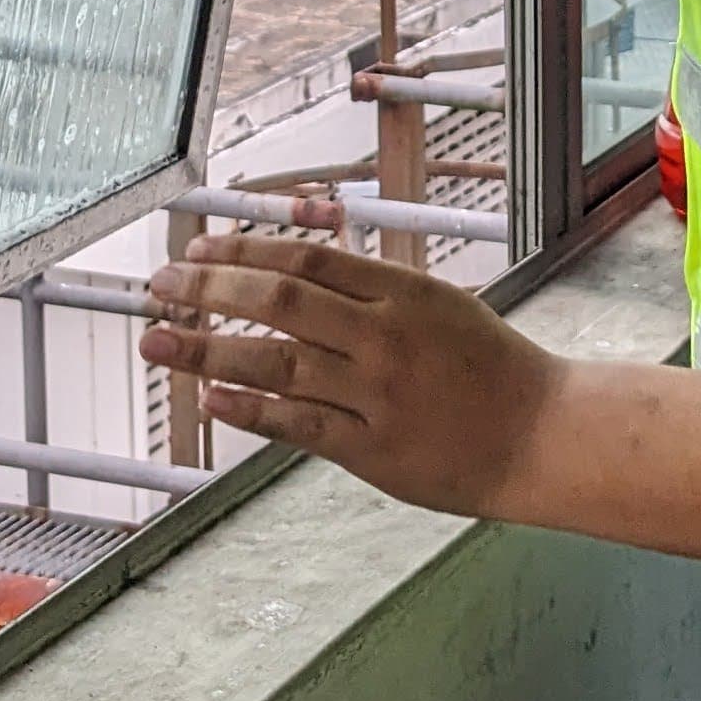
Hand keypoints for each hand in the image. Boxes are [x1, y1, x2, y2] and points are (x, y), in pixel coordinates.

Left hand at [140, 231, 559, 518]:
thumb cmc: (493, 369)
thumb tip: (298, 272)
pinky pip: (298, 426)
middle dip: (210, 290)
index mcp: (402, 292)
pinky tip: (209, 400)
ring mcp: (376, 394)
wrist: (543, 435)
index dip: (243, 252)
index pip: (306, 259)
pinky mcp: (373, 449)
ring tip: (157, 342)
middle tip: (161, 286)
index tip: (198, 252)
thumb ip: (373, 290)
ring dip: (206, 350)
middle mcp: (384, 337)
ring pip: (276, 362)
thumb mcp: (438, 305)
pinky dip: (250, 410)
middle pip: (280, 301)